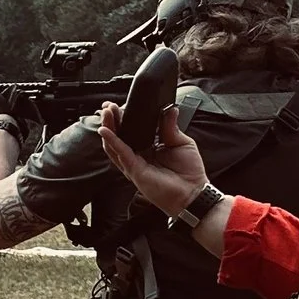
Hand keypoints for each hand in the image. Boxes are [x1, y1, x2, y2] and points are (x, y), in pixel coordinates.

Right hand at [97, 101, 206, 215]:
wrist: (193, 193)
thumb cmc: (189, 173)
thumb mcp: (182, 143)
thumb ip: (171, 127)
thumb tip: (169, 109)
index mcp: (150, 147)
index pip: (134, 130)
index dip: (127, 118)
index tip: (122, 105)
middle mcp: (139, 155)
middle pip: (120, 136)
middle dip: (112, 120)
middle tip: (108, 106)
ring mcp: (134, 163)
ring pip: (115, 144)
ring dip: (109, 128)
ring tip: (105, 113)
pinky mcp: (134, 170)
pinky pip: (120, 153)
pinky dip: (113, 142)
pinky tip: (107, 131)